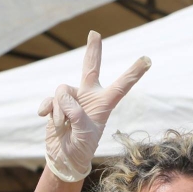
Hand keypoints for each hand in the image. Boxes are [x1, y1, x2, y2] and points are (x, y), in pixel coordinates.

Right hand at [38, 31, 150, 181]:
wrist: (64, 158)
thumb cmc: (80, 149)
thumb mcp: (84, 134)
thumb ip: (77, 114)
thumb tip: (63, 97)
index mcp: (103, 105)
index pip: (120, 87)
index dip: (133, 73)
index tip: (147, 60)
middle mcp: (89, 98)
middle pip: (91, 69)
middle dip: (93, 51)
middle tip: (94, 33)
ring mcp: (72, 100)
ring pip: (63, 91)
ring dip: (61, 110)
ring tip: (63, 126)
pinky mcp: (56, 104)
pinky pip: (50, 99)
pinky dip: (48, 109)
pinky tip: (45, 118)